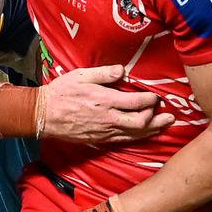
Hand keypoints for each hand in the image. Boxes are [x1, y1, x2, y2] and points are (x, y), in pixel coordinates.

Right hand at [42, 65, 174, 142]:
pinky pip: (123, 140)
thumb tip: (123, 70)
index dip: (150, 100)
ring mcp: (104, 132)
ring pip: (134, 134)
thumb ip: (104, 73)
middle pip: (140, 123)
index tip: (156, 97)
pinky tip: (143, 134)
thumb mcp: (81, 75)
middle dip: (157, 119)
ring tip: (164, 126)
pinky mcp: (99, 140)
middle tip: (169, 115)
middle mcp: (108, 119)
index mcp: (105, 100)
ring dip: (151, 130)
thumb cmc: (61, 92)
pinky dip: (137, 137)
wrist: (43, 115)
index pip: (136, 102)